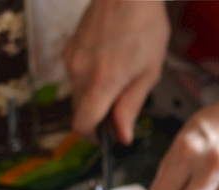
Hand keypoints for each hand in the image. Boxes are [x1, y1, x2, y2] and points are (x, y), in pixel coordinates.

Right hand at [64, 0, 169, 144]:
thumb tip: (122, 135)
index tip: (105, 136)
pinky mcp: (69, 48)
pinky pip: (75, 74)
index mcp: (102, 82)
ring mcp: (71, 59)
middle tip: (120, 105)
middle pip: (79, 111)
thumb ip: (131, 106)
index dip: (92, 136)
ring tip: (118, 76)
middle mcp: (80, 73)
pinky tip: (108, 61)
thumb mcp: (149, 71)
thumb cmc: (145, 25)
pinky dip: (89, 78)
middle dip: (96, 115)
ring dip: (93, 95)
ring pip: (77, 93)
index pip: (82, 124)